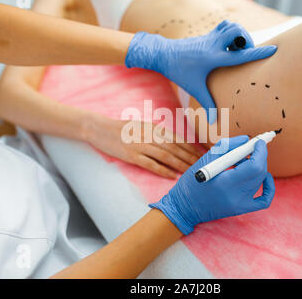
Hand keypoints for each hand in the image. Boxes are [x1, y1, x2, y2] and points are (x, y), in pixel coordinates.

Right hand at [84, 115, 201, 178]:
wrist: (99, 128)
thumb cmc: (121, 128)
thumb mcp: (142, 126)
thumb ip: (157, 132)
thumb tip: (172, 139)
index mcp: (154, 128)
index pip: (178, 139)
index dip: (192, 148)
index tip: (202, 155)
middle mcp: (150, 135)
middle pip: (175, 148)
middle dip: (190, 158)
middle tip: (202, 166)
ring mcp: (141, 145)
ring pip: (166, 156)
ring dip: (180, 165)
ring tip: (191, 172)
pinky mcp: (131, 155)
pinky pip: (151, 164)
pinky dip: (163, 170)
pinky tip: (172, 176)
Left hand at [125, 20, 277, 123]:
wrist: (164, 54)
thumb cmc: (179, 72)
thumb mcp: (194, 88)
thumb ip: (207, 104)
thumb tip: (213, 122)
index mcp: (213, 58)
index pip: (240, 55)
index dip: (258, 53)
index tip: (273, 49)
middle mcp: (213, 44)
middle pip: (237, 31)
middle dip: (246, 40)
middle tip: (245, 52)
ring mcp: (210, 37)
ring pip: (231, 25)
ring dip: (239, 34)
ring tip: (237, 49)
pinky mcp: (208, 35)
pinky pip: (224, 27)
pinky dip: (231, 33)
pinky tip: (227, 47)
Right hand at [150, 136, 275, 234]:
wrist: (185, 207)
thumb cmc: (192, 181)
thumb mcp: (205, 159)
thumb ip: (227, 146)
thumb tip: (246, 139)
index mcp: (225, 182)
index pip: (254, 166)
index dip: (260, 152)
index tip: (259, 142)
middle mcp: (235, 195)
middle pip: (259, 172)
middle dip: (260, 157)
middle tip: (252, 148)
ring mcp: (240, 204)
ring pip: (260, 181)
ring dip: (256, 167)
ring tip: (241, 162)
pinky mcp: (242, 209)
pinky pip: (265, 200)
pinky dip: (268, 186)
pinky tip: (264, 177)